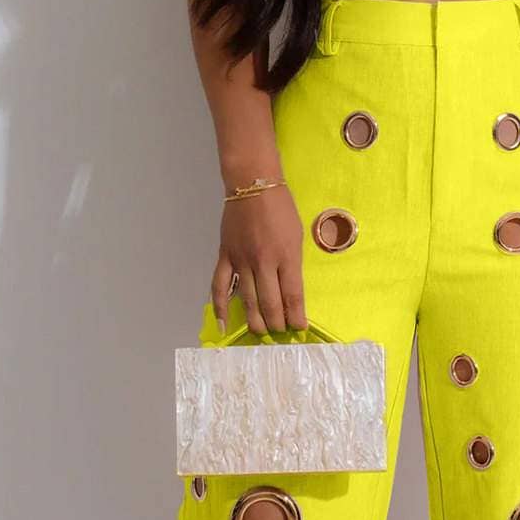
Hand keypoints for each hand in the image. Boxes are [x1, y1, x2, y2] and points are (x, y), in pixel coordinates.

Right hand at [212, 184, 306, 335]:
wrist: (253, 185)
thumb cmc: (281, 208)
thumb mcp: (297, 236)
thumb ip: (292, 264)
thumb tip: (290, 291)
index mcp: (286, 256)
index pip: (292, 295)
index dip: (296, 317)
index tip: (299, 329)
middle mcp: (263, 262)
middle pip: (270, 304)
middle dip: (277, 323)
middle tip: (281, 333)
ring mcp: (242, 261)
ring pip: (248, 301)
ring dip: (256, 321)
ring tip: (262, 333)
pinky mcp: (225, 257)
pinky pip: (220, 286)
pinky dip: (221, 306)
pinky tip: (224, 323)